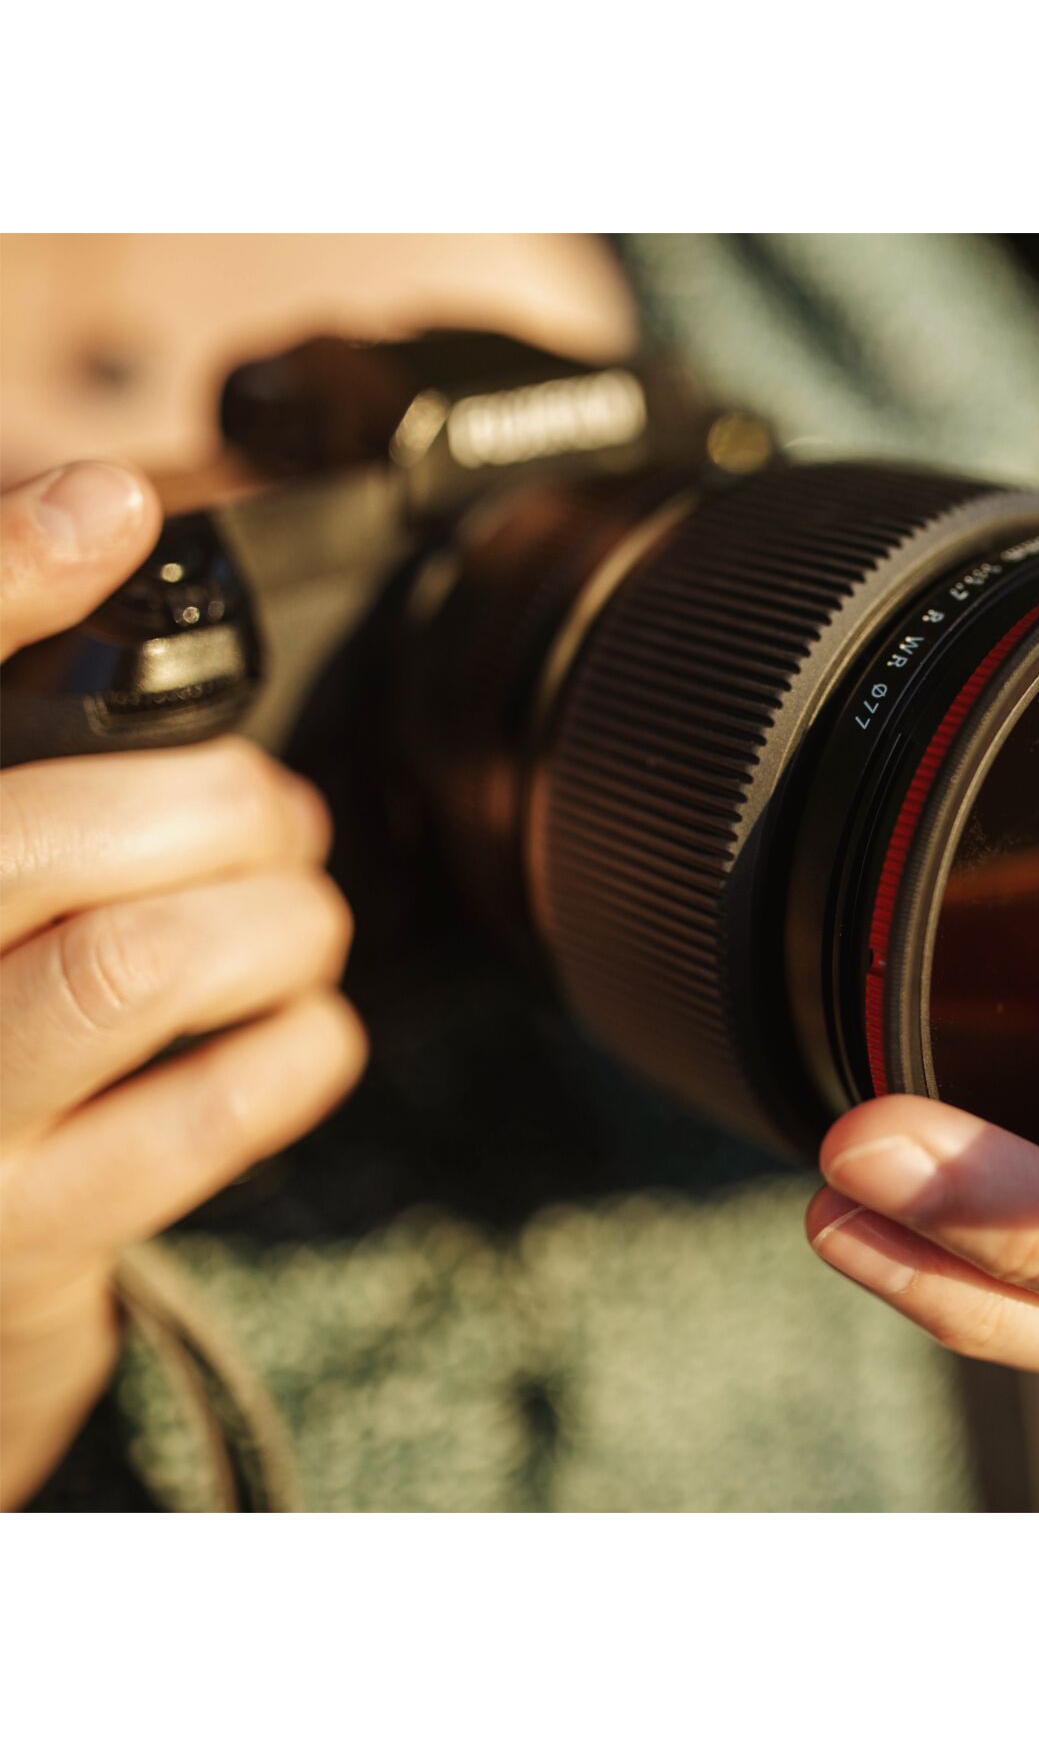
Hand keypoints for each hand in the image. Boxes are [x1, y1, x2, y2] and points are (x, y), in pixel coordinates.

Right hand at [0, 464, 366, 1505]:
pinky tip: (308, 1021)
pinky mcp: (21, 1232)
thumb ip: (24, 707)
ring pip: (134, 965)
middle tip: (281, 816)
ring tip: (303, 912)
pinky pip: (206, 1113)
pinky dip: (300, 1048)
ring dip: (272, 917)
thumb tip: (110, 508)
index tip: (121, 509)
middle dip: (217, 801)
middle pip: (38, 836)